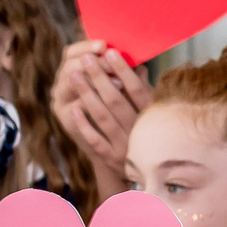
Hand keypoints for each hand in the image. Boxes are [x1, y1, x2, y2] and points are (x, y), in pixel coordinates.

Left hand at [52, 41, 148, 193]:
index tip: (111, 52)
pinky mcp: (111, 158)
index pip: (138, 90)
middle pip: (117, 100)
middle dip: (100, 77)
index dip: (123, 70)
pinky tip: (72, 108)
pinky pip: (96, 139)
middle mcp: (140, 131)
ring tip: (74, 75)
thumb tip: (137, 62)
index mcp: (153, 116)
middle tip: (87, 58)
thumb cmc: (150, 132)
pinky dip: (84, 124)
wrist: (149, 174)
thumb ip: (145, 89)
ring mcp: (125, 145)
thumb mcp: (154, 111)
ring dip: (87, 95)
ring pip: (103, 117)